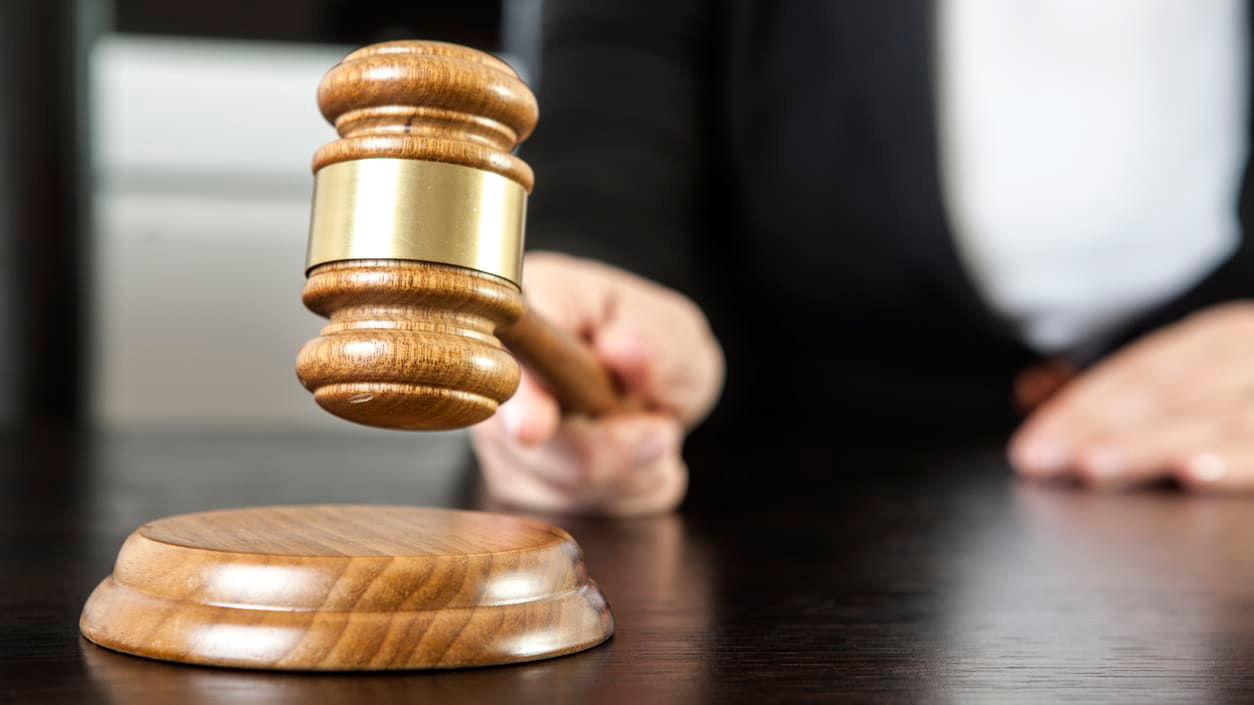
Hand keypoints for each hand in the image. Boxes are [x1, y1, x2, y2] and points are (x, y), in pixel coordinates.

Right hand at [471, 252, 723, 514]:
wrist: (648, 384)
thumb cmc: (649, 341)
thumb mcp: (673, 328)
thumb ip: (658, 339)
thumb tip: (623, 349)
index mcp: (533, 307)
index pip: (508, 356)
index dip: (523, 399)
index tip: (533, 428)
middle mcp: (499, 379)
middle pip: (540, 448)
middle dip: (617, 446)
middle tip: (658, 426)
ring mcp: (503, 441)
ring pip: (571, 489)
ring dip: (634, 467)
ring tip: (645, 426)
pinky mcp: (526, 490)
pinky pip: (595, 513)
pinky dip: (633, 491)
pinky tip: (635, 456)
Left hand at [1009, 301, 1253, 491]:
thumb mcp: (1218, 380)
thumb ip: (1154, 401)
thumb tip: (1054, 423)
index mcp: (1218, 340)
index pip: (1135, 374)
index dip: (1078, 409)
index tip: (1029, 450)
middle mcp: (1245, 353)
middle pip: (1163, 393)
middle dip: (1099, 428)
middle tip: (1047, 458)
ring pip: (1210, 416)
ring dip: (1146, 443)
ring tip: (1093, 464)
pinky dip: (1234, 460)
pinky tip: (1193, 471)